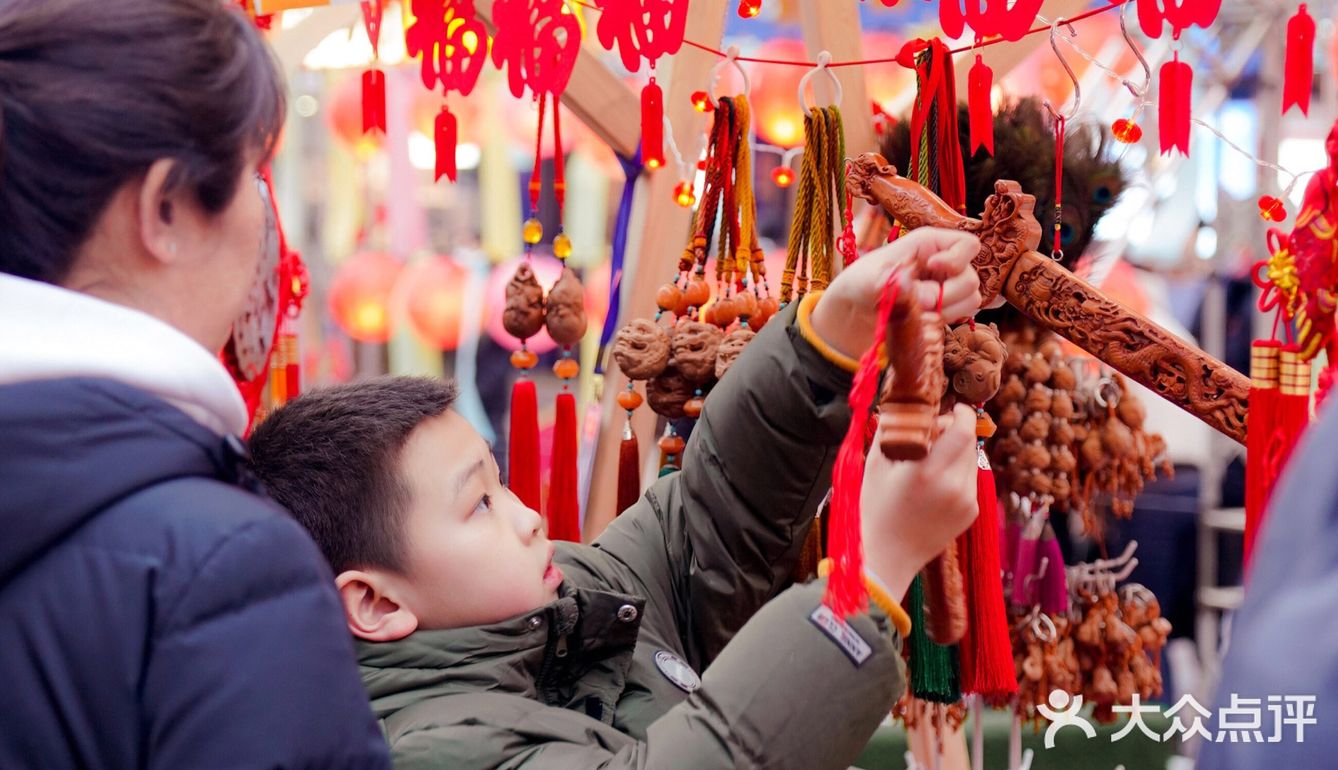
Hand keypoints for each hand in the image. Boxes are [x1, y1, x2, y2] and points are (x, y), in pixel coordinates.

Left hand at [809, 228, 982, 361]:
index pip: (968, 244)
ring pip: (971, 299)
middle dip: (947, 295)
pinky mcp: (947, 305)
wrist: (857, 310)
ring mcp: (948, 285)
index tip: (932, 268)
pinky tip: (923, 319)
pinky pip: (963, 314)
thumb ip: (895, 284)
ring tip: (917, 311)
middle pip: (971, 278)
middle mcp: (944, 262)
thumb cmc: (861, 284)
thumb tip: (928, 296)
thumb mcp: (868, 280)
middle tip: (920, 302)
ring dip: (946, 310)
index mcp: (929, 243)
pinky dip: (945, 319)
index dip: (957, 259)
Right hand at [859, 403, 979, 601]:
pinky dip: (957, 474)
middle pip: (969, 442)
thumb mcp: (875, 466)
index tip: (953, 408)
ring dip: (957, 453)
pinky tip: (936, 485)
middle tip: (936, 433)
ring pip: (971, 460)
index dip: (961, 414)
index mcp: (927, 471)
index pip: (962, 430)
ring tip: (933, 462)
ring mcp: (966, 501)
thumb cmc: (876, 509)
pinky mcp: (971, 512)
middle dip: (956, 431)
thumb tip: (899, 406)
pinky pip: (970, 480)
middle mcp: (953, 485)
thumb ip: (891, 432)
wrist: (888, 556)